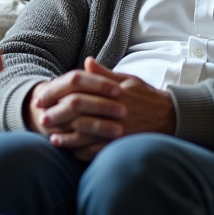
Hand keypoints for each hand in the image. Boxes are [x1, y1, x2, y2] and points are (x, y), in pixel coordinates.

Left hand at [32, 58, 176, 160]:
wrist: (171, 117)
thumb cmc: (146, 97)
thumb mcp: (127, 80)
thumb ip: (104, 74)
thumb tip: (86, 61)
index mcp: (111, 92)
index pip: (78, 91)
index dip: (58, 95)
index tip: (45, 98)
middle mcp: (112, 109)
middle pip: (78, 112)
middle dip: (58, 116)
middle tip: (42, 120)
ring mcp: (117, 128)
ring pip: (86, 134)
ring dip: (67, 137)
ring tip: (53, 139)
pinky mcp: (121, 144)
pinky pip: (98, 151)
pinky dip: (83, 153)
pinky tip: (72, 152)